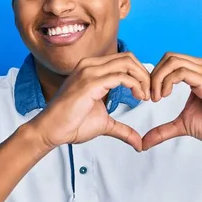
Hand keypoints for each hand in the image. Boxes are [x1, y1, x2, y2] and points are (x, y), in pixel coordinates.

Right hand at [30, 52, 150, 150]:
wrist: (51, 130)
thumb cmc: (72, 124)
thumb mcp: (104, 123)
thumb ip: (122, 128)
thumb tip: (138, 143)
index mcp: (92, 69)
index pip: (123, 60)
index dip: (139, 74)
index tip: (146, 92)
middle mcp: (90, 65)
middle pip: (128, 57)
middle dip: (144, 74)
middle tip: (150, 93)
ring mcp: (90, 71)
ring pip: (127, 63)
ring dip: (142, 79)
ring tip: (145, 96)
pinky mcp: (91, 82)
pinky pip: (121, 76)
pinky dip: (135, 85)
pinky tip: (138, 98)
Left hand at [142, 52, 201, 150]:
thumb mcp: (183, 125)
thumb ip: (163, 129)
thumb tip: (144, 143)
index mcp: (199, 70)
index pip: (170, 60)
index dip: (155, 75)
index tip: (149, 96)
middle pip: (169, 57)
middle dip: (153, 76)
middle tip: (150, 97)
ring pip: (172, 62)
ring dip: (157, 79)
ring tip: (156, 98)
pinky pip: (181, 73)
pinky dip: (166, 82)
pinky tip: (163, 96)